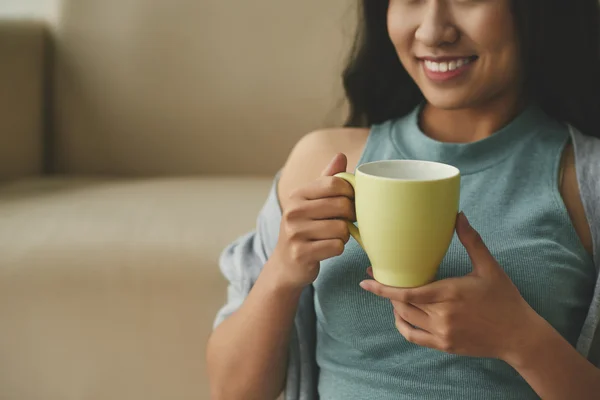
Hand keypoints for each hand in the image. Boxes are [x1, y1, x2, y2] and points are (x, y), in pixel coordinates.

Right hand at [270, 153, 355, 289]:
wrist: (285, 265)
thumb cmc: (304, 229)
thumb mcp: (311, 202)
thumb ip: (327, 179)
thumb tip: (341, 155)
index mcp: (297, 194)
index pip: (336, 183)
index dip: (351, 193)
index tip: (350, 202)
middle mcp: (293, 211)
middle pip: (342, 205)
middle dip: (350, 216)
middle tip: (344, 222)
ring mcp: (295, 233)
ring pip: (342, 228)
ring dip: (344, 235)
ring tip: (332, 237)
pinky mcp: (301, 253)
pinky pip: (337, 246)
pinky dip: (338, 249)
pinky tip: (327, 249)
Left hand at [360, 213, 541, 361]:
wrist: (520, 336)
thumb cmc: (505, 299)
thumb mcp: (489, 268)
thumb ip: (471, 241)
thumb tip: (459, 216)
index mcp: (449, 293)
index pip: (406, 292)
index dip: (382, 287)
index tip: (365, 279)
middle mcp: (442, 315)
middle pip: (401, 304)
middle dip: (386, 291)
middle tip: (376, 277)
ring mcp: (442, 333)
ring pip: (405, 320)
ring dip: (394, 306)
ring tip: (392, 293)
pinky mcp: (444, 345)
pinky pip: (413, 337)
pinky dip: (402, 326)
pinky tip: (400, 315)